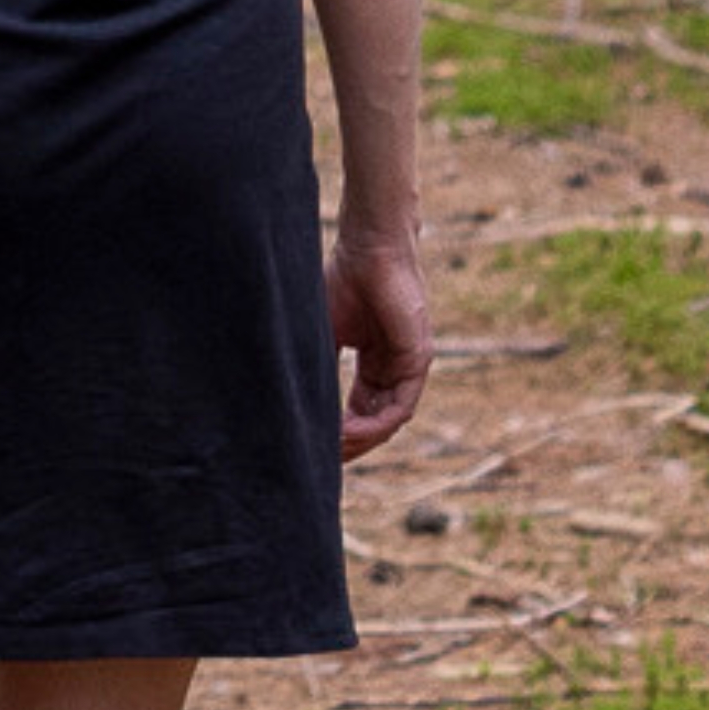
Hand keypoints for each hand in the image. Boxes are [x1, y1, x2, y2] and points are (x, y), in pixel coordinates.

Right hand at [330, 229, 433, 461]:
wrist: (368, 248)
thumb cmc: (343, 280)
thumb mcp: (322, 334)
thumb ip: (316, 367)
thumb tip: (290, 402)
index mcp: (373, 363)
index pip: (359, 410)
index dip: (339, 432)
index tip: (314, 447)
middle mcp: (393, 369)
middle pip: (375, 422)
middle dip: (349, 445)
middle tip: (321, 460)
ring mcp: (408, 366)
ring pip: (388, 420)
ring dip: (361, 441)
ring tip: (332, 451)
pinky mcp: (418, 359)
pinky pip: (401, 406)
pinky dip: (376, 425)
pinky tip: (350, 432)